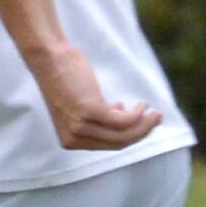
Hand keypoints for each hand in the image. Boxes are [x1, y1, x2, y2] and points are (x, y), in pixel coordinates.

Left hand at [26, 42, 163, 150]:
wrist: (49, 60)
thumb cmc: (65, 80)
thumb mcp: (80, 107)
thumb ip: (97, 120)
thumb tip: (125, 121)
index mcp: (69, 141)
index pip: (107, 146)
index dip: (129, 136)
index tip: (141, 124)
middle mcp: (73, 138)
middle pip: (118, 143)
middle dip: (142, 132)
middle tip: (156, 118)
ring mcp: (81, 126)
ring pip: (124, 134)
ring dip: (144, 124)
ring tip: (153, 112)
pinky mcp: (90, 111)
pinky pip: (123, 120)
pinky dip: (137, 114)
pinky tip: (141, 104)